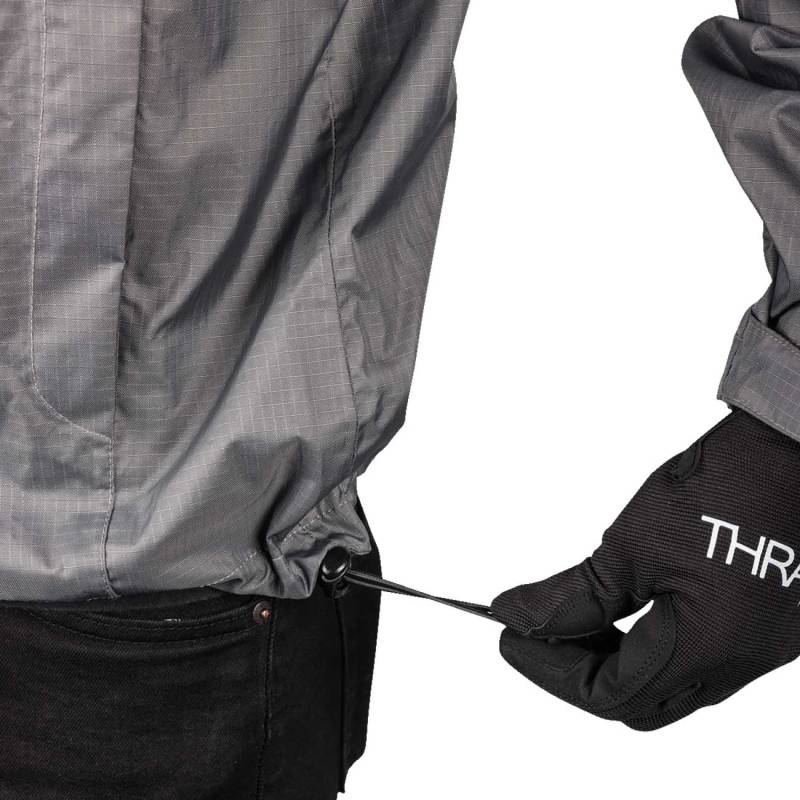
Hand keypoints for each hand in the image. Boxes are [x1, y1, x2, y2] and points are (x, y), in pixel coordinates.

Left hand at [492, 410, 799, 729]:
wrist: (786, 450)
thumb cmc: (716, 489)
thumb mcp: (629, 546)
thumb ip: (570, 597)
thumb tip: (515, 616)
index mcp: (707, 649)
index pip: (611, 692)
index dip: (551, 669)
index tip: (511, 638)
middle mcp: (741, 664)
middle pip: (641, 700)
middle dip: (582, 670)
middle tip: (541, 633)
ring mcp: (760, 649)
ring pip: (671, 684)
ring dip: (617, 659)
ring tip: (577, 619)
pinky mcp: (768, 627)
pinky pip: (699, 660)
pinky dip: (652, 645)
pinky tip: (625, 610)